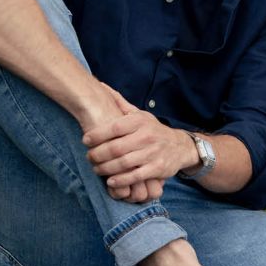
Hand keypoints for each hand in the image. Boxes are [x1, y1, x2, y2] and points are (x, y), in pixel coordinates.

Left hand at [82, 91, 196, 193]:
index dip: (96, 134)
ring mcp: (153, 153)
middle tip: (89, 157)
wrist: (180, 147)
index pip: (114, 127)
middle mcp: (147, 136)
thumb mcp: (140, 115)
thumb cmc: (153, 131)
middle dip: (97, 154)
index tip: (85, 140)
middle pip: (115, 148)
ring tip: (97, 169)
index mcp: (140, 122)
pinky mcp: (157, 169)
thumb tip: (100, 85)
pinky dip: (120, 180)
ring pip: (123, 163)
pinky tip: (110, 180)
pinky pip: (135, 176)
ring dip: (105, 168)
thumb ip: (120, 103)